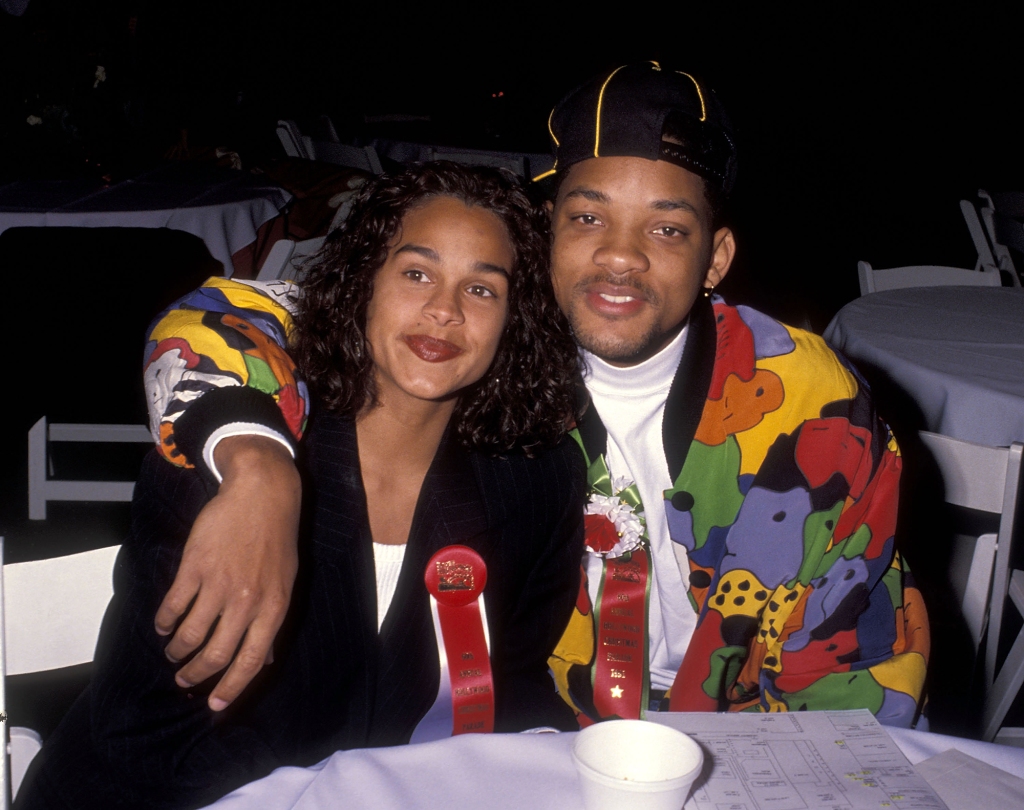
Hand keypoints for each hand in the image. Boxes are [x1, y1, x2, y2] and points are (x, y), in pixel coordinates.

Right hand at [154, 435, 300, 710]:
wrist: (262, 493)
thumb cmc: (276, 537)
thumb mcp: (285, 580)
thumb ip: (271, 619)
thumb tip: (267, 658)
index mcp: (274, 607)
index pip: (253, 660)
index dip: (232, 686)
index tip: (215, 704)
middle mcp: (248, 601)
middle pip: (217, 654)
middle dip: (196, 674)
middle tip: (183, 680)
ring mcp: (221, 584)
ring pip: (190, 634)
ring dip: (177, 650)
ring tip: (173, 652)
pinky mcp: (196, 566)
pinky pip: (174, 606)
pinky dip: (165, 621)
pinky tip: (164, 624)